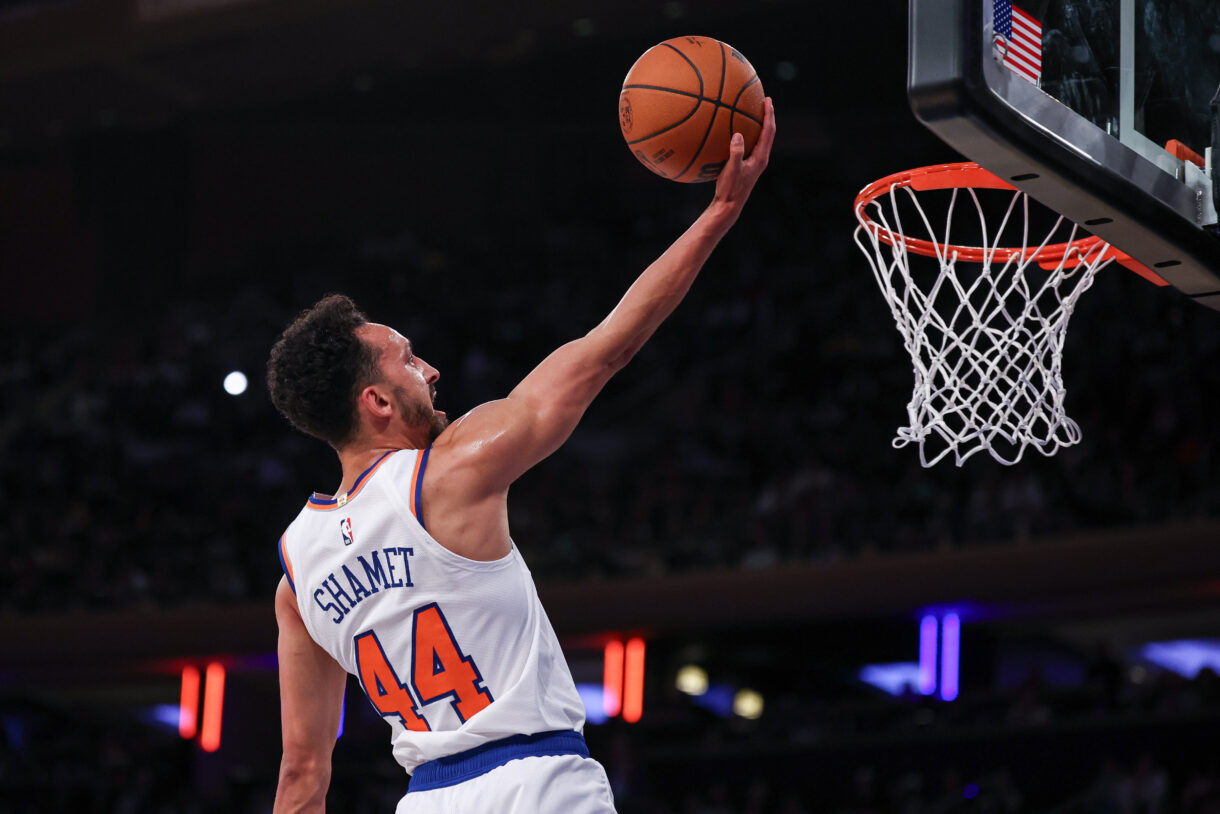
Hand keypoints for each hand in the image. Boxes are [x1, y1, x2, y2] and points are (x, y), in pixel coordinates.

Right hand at [711, 96, 775, 219]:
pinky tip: (737, 131)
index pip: (768, 132)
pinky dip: (748, 134)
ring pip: (761, 138)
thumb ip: (735, 153)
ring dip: (760, 124)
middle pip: (768, 133)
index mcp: (760, 158)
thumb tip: (738, 135)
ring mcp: (755, 162)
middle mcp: (761, 158)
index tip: (768, 100)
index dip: (769, 115)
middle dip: (768, 116)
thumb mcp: (731, 171)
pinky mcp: (748, 165)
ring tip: (754, 112)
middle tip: (765, 101)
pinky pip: (751, 144)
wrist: (729, 206)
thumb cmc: (730, 189)